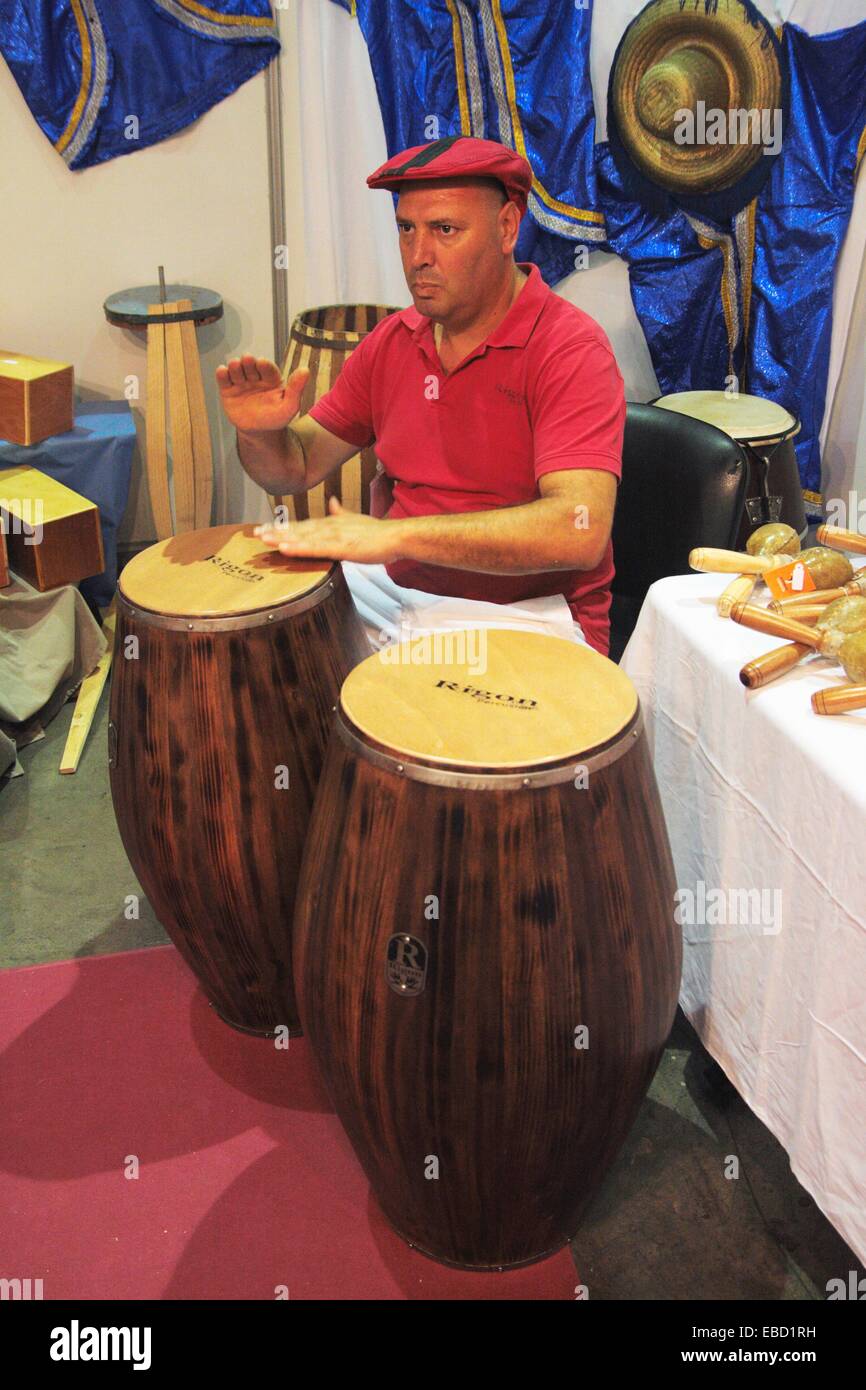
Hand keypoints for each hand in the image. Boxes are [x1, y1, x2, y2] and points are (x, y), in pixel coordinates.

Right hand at [215, 355, 308, 432]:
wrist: (259, 433)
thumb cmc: (276, 418)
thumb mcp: (289, 406)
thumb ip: (296, 389)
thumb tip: (306, 369)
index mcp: (271, 378)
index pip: (267, 367)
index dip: (264, 364)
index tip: (262, 363)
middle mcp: (255, 377)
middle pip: (250, 365)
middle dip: (248, 361)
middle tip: (248, 360)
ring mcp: (241, 382)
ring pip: (236, 369)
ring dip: (235, 365)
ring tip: (235, 365)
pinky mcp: (228, 390)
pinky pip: (223, 379)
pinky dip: (222, 374)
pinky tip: (223, 371)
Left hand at [255, 496, 403, 564]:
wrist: (395, 537)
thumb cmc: (377, 533)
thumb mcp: (355, 519)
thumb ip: (340, 512)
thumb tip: (331, 501)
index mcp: (330, 523)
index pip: (302, 525)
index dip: (282, 526)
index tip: (264, 528)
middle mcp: (328, 527)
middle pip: (297, 529)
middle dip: (275, 532)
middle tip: (254, 533)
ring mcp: (333, 537)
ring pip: (302, 537)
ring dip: (281, 538)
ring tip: (262, 539)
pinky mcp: (341, 548)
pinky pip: (315, 548)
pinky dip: (299, 548)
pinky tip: (284, 548)